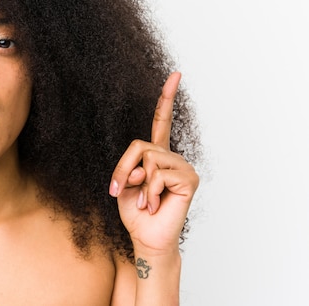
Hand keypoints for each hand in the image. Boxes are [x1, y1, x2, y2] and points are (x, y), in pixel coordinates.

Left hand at [109, 72, 198, 252]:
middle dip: (123, 169)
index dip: (166, 98)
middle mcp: (172, 157)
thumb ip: (131, 166)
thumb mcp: (125, 183)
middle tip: (122, 190)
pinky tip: (155, 205)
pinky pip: (157, 174)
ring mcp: (183, 167)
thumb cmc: (135, 211)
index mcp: (156, 154)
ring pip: (148, 159)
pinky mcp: (189, 179)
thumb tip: (146, 163)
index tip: (175, 74)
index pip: (161, 121)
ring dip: (137, 184)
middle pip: (139, 145)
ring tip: (146, 201)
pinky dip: (149, 192)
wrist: (146, 236)